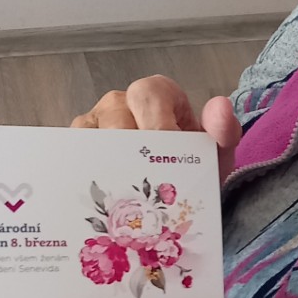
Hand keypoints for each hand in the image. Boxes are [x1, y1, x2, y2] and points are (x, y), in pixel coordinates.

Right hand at [72, 79, 242, 186]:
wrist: (178, 203)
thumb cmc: (193, 169)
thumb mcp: (215, 155)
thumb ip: (224, 131)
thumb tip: (221, 106)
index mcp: (155, 94)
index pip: (149, 94)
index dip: (159, 123)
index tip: (170, 153)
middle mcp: (120, 103)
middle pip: (118, 118)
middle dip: (135, 151)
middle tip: (149, 181)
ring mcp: (94, 124)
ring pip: (93, 138)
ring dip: (110, 167)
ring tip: (128, 196)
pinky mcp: (75, 149)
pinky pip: (74, 157)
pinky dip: (86, 177)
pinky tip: (102, 198)